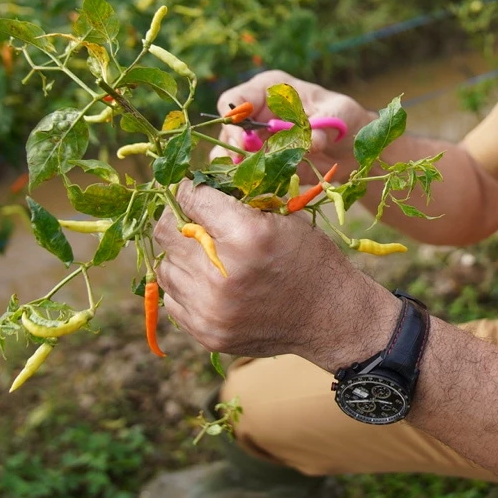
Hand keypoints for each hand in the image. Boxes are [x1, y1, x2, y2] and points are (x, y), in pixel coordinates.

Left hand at [152, 180, 397, 366]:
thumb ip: (241, 194)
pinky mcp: (207, 332)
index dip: (191, 189)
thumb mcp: (285, 216)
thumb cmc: (311, 258)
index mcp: (246, 234)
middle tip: (194, 219)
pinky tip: (207, 280)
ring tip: (203, 253)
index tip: (194, 191)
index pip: (191, 197)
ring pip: (165, 266)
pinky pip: (173, 299)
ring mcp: (211, 307)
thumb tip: (206, 166)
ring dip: (180, 254)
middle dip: (179, 218)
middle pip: (167, 231)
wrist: (332, 317)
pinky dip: (185, 285)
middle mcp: (222, 272)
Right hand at [213, 70, 373, 171]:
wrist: (351, 147)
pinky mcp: (261, 162)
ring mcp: (256, 139)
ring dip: (238, 171)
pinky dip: (250, 184)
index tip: (244, 143)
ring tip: (251, 184)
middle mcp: (256, 113)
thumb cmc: (345, 117)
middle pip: (228, 131)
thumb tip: (311, 142)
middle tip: (246, 170)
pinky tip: (260, 193)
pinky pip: (246, 174)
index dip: (234, 120)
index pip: (236, 100)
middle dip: (233, 152)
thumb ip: (325, 125)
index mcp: (268, 90)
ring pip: (231, 155)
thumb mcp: (340, 114)